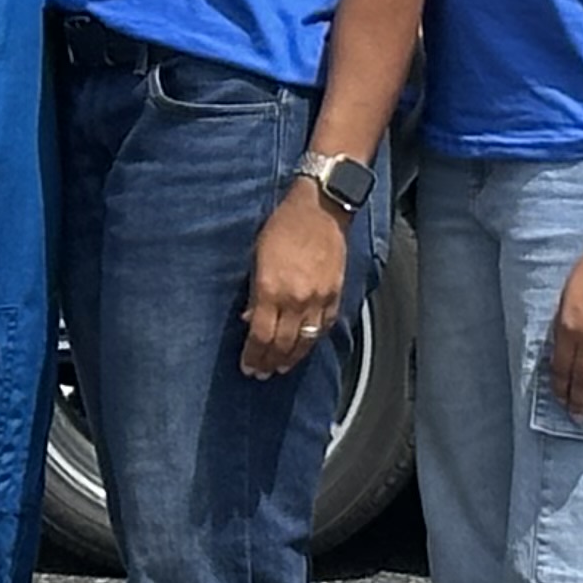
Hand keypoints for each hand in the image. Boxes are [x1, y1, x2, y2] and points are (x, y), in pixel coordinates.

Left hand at [240, 192, 347, 379]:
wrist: (320, 210)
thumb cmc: (283, 226)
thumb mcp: (257, 256)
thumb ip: (255, 293)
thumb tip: (250, 320)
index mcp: (272, 289)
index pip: (260, 336)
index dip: (253, 355)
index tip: (247, 366)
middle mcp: (296, 299)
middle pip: (282, 344)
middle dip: (269, 362)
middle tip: (261, 373)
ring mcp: (319, 299)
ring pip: (305, 341)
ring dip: (291, 358)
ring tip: (281, 368)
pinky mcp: (335, 294)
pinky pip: (324, 327)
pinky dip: (313, 341)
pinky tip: (305, 347)